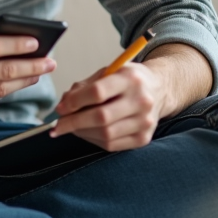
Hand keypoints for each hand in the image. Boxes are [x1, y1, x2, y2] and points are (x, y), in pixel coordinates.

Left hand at [49, 61, 171, 151]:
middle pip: (101, 117)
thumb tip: (64, 105)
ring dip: (82, 133)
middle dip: (73, 122)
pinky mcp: (143, 138)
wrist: (159, 90)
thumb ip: (85, 86)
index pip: (98, 92)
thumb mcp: (108, 72)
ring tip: (71, 128)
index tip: (61, 108)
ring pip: (105, 134)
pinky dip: (93, 140)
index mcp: (130, 78)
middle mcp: (141, 100)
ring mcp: (145, 122)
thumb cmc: (128, 80)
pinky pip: (112, 145)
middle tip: (57, 125)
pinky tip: (86, 133)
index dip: (75, 102)